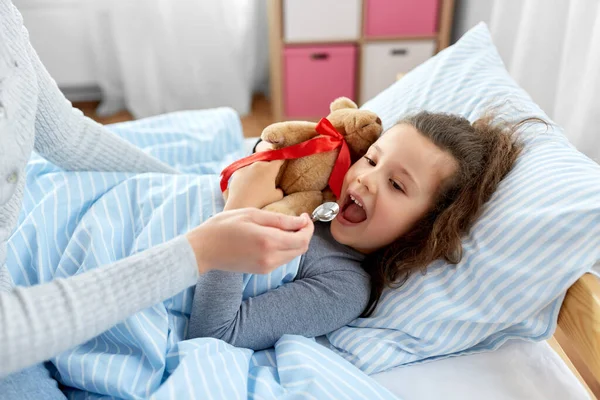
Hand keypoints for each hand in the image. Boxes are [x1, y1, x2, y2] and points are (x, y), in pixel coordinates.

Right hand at [186, 208, 313, 273]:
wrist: (203, 249)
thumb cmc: (224, 226)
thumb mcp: (252, 214)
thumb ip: (280, 220)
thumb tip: (301, 221)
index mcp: (268, 241)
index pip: (302, 239)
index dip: (308, 227)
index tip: (304, 216)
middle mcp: (270, 257)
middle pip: (301, 249)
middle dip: (304, 234)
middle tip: (297, 220)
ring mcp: (266, 266)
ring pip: (293, 255)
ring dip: (295, 241)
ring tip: (283, 227)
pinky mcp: (261, 271)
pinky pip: (282, 259)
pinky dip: (284, 248)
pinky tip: (274, 237)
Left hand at [224, 158, 283, 210]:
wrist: (241, 203)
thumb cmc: (261, 200)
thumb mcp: (277, 196)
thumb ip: (280, 190)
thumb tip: (277, 189)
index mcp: (270, 168)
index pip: (279, 159)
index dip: (282, 160)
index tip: (282, 161)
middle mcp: (258, 164)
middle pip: (266, 157)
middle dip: (269, 160)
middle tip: (270, 166)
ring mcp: (247, 166)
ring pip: (255, 160)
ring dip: (258, 164)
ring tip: (258, 172)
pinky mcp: (237, 171)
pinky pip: (244, 168)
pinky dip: (247, 171)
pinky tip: (247, 179)